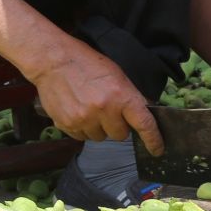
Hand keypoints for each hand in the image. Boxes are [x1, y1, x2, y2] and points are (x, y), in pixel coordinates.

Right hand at [25, 40, 162, 154]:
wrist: (53, 60)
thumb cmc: (87, 63)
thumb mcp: (117, 75)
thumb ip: (131, 97)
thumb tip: (145, 114)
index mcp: (121, 96)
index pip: (144, 125)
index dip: (153, 140)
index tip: (157, 149)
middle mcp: (104, 110)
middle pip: (120, 135)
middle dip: (117, 125)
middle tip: (108, 109)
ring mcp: (84, 120)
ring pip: (100, 137)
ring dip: (99, 127)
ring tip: (89, 106)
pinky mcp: (67, 125)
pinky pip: (82, 137)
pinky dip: (83, 128)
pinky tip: (77, 109)